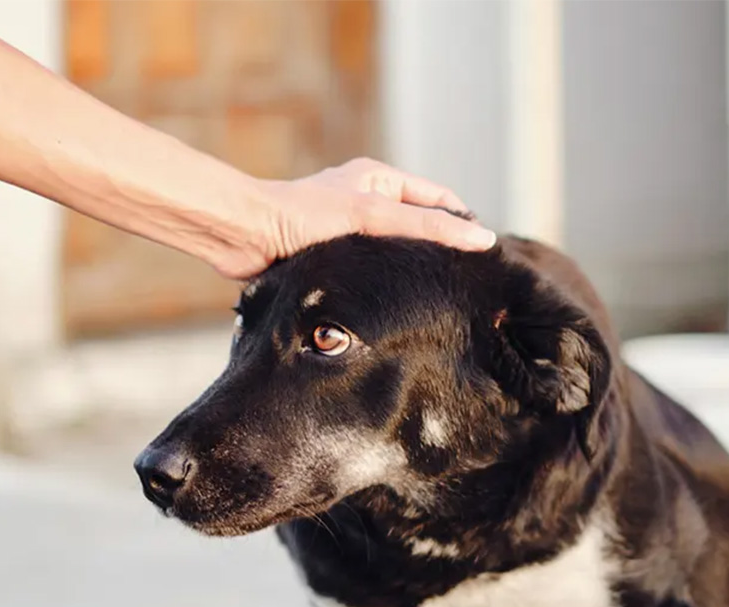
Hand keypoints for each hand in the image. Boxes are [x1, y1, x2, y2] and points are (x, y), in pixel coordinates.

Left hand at [217, 158, 497, 279]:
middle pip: (419, 227)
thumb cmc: (303, 216)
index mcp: (379, 179)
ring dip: (409, 271)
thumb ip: (427, 227)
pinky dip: (383, 284)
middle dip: (438, 251)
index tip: (484, 255)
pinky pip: (369, 272)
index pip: (440, 200)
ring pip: (394, 253)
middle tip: (464, 282)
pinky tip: (395, 304)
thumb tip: (481, 238)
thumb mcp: (373, 215)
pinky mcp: (331, 258)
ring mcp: (349, 231)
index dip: (463, 223)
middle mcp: (366, 201)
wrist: (244, 236)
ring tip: (436, 297)